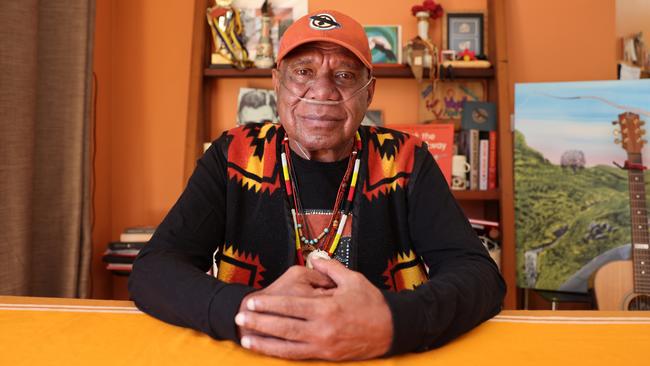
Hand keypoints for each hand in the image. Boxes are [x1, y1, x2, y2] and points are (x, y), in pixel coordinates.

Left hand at [235, 259, 392, 360]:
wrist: (392, 329)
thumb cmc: (372, 303)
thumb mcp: (353, 279)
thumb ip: (330, 268)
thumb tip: (314, 257)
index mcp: (327, 308)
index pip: (291, 306)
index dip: (269, 305)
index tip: (252, 302)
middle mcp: (322, 329)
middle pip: (284, 326)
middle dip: (260, 323)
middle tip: (239, 318)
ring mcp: (323, 345)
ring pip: (287, 345)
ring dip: (264, 342)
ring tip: (245, 339)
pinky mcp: (326, 356)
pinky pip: (298, 356)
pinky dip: (280, 354)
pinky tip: (267, 351)